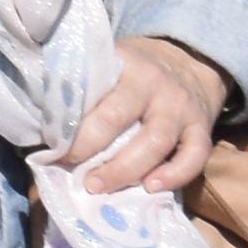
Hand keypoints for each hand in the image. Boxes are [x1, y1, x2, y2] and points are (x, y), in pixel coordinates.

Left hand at [59, 35, 226, 198]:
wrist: (191, 60)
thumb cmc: (136, 71)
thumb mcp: (111, 65)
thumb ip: (87, 89)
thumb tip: (45, 126)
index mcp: (124, 66)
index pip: (92, 93)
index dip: (70, 123)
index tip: (52, 145)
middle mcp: (154, 84)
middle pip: (118, 118)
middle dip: (90, 148)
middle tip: (71, 169)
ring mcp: (181, 107)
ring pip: (154, 142)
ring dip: (124, 170)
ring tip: (98, 187)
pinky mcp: (203, 129)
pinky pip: (194, 156)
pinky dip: (175, 175)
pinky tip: (151, 187)